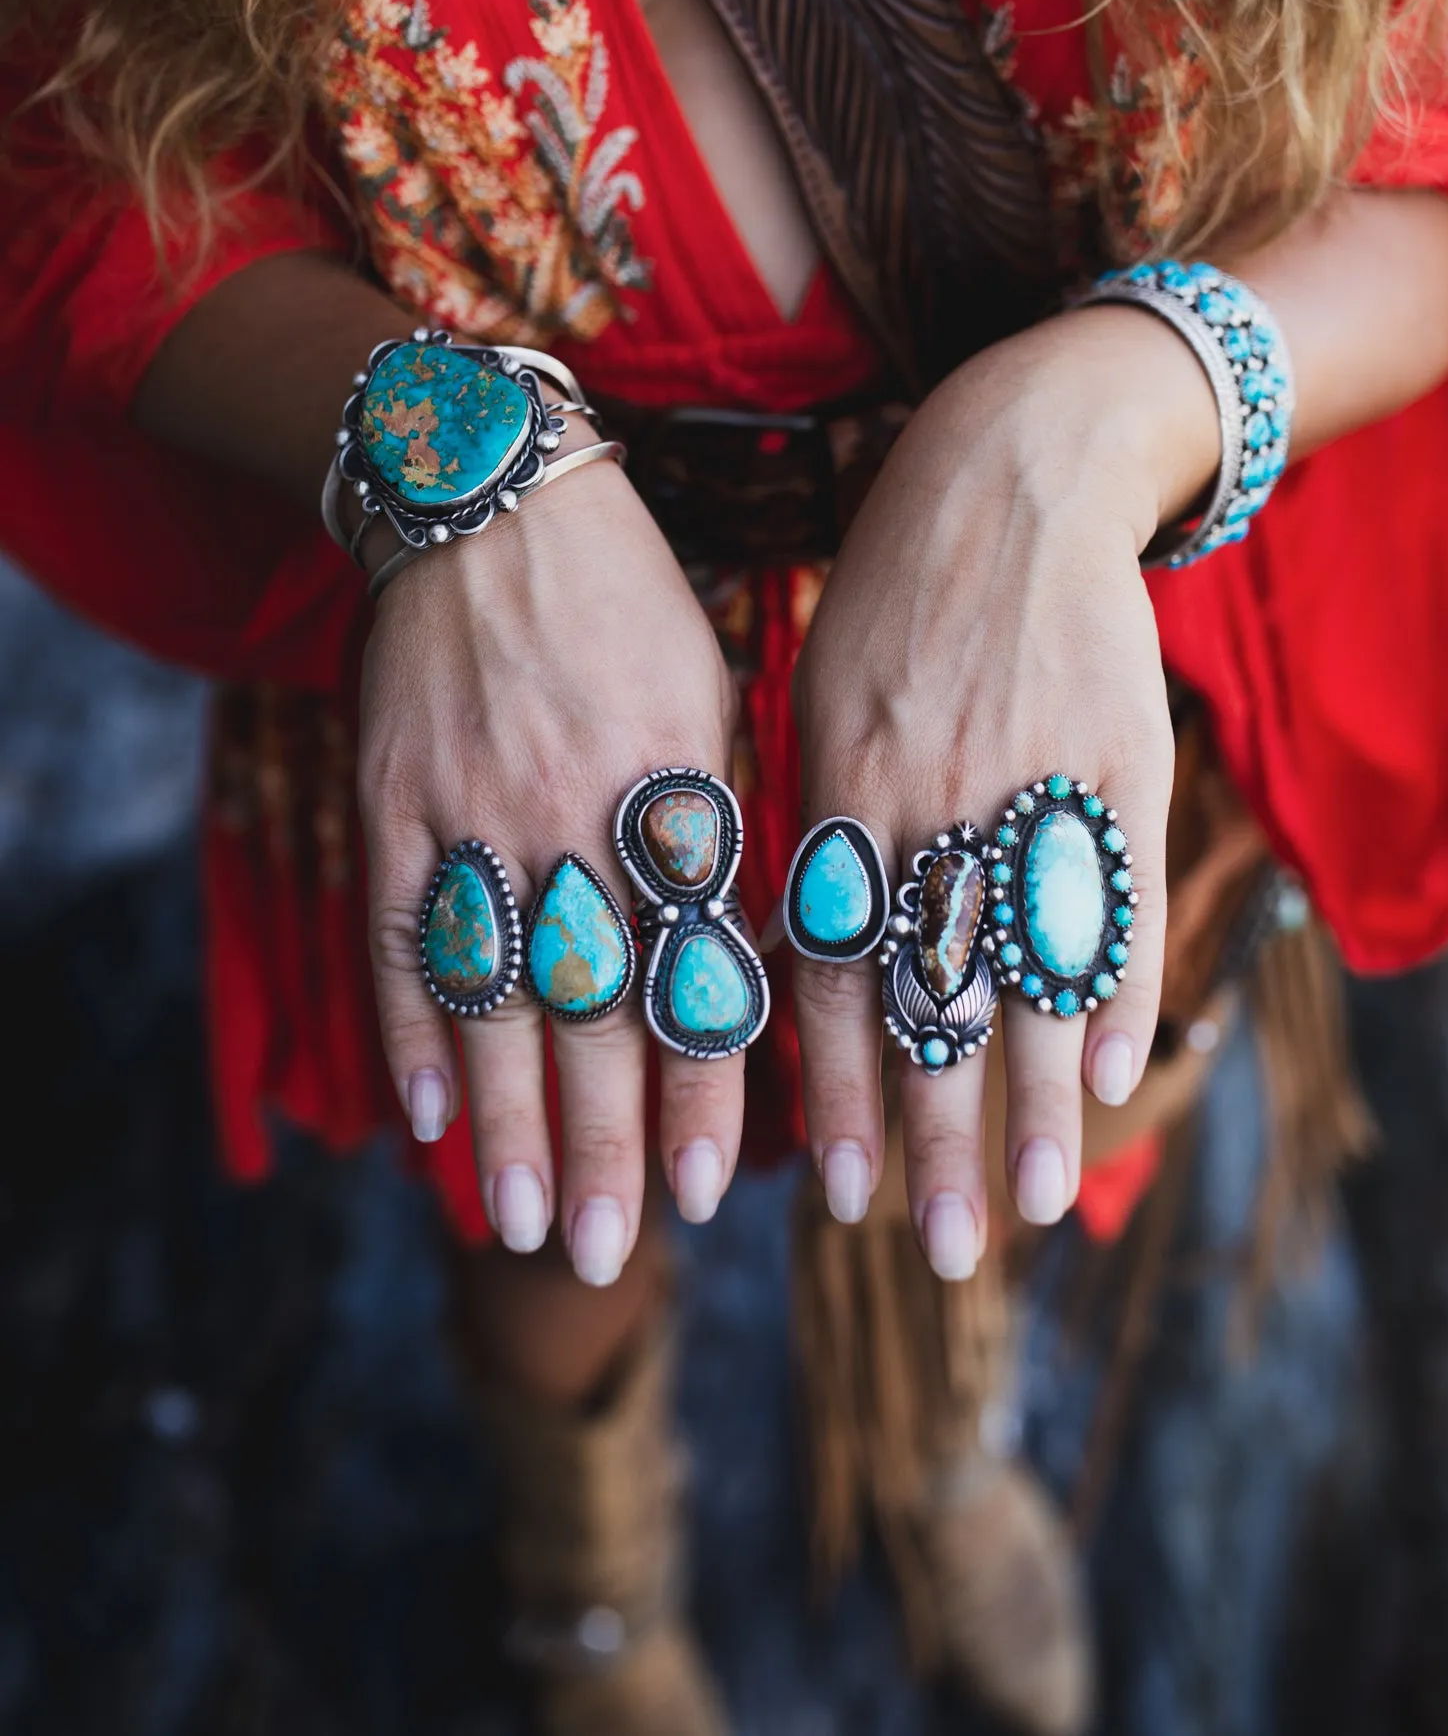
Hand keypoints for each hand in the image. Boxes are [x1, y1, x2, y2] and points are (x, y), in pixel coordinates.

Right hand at [359, 426, 742, 1280]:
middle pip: (595, 1004)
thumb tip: (753, 970)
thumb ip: (724, 835)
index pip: (696, 966)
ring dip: (513, 1120)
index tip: (721, 1188)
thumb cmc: (631, 606)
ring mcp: (473, 808)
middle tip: (619, 1252)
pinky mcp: (393, 796)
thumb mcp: (709, 704)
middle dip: (611, 1139)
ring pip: (495, 992)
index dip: (708, 1082)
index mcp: (672, 786)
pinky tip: (432, 1119)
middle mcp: (575, 809)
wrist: (490, 495)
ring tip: (531, 1225)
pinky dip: (415, 1029)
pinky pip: (404, 933)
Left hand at [790, 308, 1217, 1274]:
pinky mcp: (1114, 755)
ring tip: (1044, 1204)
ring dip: (1036, 1099)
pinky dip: (1117, 984)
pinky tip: (1119, 1071)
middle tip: (949, 1252)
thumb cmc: (896, 595)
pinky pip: (1112, 891)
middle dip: (938, 1137)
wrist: (1014, 470)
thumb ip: (816, 827)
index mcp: (839, 788)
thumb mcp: (823, 698)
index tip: (840, 1200)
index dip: (838, 1095)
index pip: (831, 976)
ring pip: (1027, 968)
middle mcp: (927, 800)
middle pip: (932, 1000)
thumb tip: (800, 962)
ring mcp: (1028, 781)